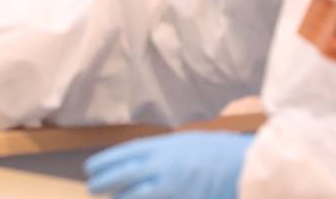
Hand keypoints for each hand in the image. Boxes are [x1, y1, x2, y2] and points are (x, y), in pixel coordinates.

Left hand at [85, 131, 253, 197]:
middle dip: (104, 182)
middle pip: (123, 176)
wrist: (246, 167)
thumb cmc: (215, 152)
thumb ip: (160, 152)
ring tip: (113, 198)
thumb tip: (136, 161)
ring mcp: (172, 188)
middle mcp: (163, 167)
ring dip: (121, 197)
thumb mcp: (184, 142)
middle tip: (91, 187)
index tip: (90, 168)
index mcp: (162, 147)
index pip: (123, 154)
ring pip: (135, 196)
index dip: (104, 162)